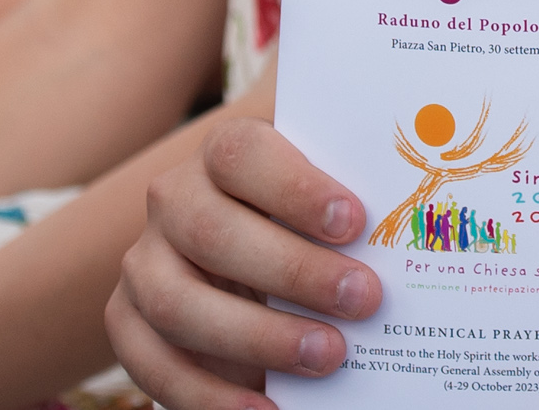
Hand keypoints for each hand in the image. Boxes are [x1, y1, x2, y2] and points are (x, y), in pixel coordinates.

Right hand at [107, 117, 381, 409]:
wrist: (242, 258)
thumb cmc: (302, 223)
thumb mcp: (320, 206)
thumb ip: (346, 213)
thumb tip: (413, 239)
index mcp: (222, 155)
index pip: (242, 154)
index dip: (295, 187)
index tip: (355, 221)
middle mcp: (173, 201)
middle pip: (213, 231)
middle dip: (293, 271)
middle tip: (364, 299)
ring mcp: (143, 262)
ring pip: (176, 302)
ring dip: (257, 336)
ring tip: (330, 356)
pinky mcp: (126, 321)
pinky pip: (153, 364)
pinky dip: (210, 395)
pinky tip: (268, 408)